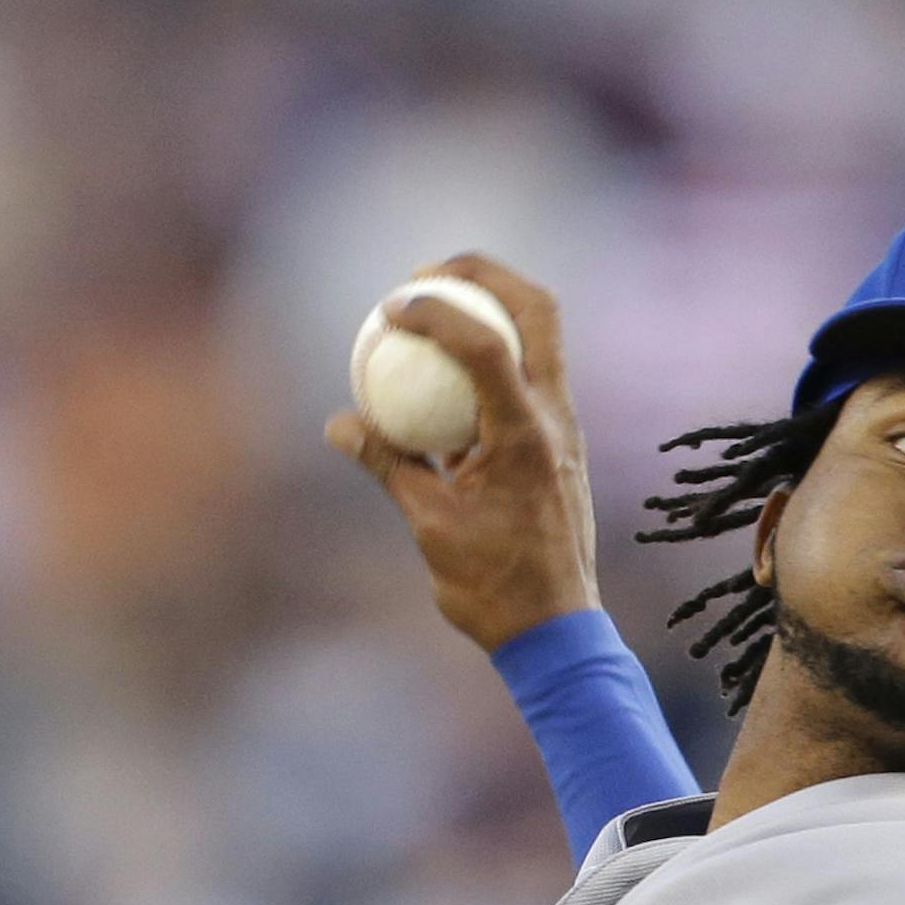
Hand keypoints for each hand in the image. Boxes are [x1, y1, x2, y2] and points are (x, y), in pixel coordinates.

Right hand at [326, 252, 599, 651]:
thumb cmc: (493, 587)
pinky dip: (487, 357)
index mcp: (526, 436)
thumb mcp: (428, 524)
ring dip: (489, 307)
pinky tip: (437, 375)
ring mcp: (564, 429)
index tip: (389, 308)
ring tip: (428, 309)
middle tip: (422, 276)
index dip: (434, 311)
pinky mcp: (558, 443)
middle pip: (535, 308)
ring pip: (539, 336)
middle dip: (481, 274)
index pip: (484, 344)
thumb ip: (387, 464)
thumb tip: (339, 423)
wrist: (554, 629)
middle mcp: (556, 420)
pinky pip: (526, 376)